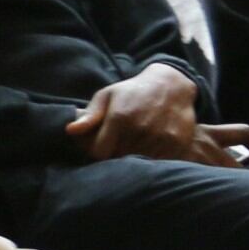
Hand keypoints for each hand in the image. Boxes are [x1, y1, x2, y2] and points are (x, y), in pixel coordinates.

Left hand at [67, 65, 248, 166]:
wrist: (171, 85)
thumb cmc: (132, 92)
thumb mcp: (107, 96)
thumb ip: (90, 116)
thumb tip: (70, 131)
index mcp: (119, 117)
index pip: (99, 153)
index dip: (95, 157)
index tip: (98, 154)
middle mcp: (140, 128)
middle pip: (120, 161)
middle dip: (115, 161)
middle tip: (115, 156)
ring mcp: (161, 137)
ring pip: (141, 165)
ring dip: (136, 164)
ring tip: (133, 156)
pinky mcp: (178, 143)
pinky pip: (162, 164)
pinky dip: (155, 164)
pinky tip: (150, 157)